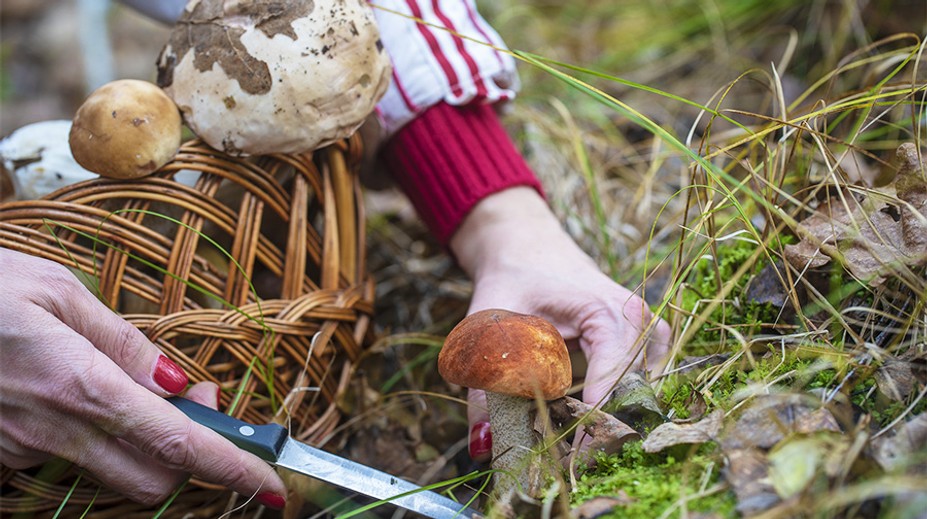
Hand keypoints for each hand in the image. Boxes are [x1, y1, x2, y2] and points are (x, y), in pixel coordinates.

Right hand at [0, 248, 286, 507]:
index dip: (231, 467)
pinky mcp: (1, 457)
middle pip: (152, 479)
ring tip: (135, 392)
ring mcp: (21, 452)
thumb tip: (183, 386)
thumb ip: (127, 345)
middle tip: (199, 408)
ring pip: (109, 474)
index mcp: (79, 384)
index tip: (270, 483)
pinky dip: (93, 441)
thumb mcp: (58, 293)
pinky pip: (64, 462)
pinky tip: (76, 399)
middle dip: (191, 459)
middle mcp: (52, 431)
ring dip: (142, 448)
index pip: (175, 443)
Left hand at [449, 188, 671, 461]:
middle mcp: (634, 319)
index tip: (572, 452)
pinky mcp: (641, 336)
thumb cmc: (511, 278)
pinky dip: (623, 401)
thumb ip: (483, 386)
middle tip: (570, 459)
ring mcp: (644, 327)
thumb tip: (482, 445)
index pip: (613, 378)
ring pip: (644, 388)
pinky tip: (597, 417)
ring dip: (617, 416)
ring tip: (583, 441)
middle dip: (605, 427)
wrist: (527, 243)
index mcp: (603, 311)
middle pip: (633, 389)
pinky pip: (644, 378)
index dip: (595, 420)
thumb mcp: (490, 325)